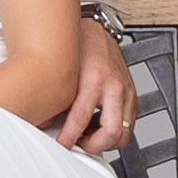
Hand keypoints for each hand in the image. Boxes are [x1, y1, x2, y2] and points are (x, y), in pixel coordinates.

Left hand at [58, 15, 136, 155]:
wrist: (95, 30)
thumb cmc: (77, 46)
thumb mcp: (63, 71)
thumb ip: (57, 99)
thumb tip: (45, 124)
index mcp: (94, 79)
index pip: (81, 119)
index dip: (70, 138)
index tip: (62, 145)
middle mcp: (114, 86)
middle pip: (113, 133)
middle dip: (94, 146)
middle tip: (79, 144)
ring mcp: (126, 90)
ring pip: (125, 133)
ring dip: (106, 142)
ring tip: (88, 137)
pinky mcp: (132, 93)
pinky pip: (129, 123)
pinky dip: (115, 131)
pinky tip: (98, 126)